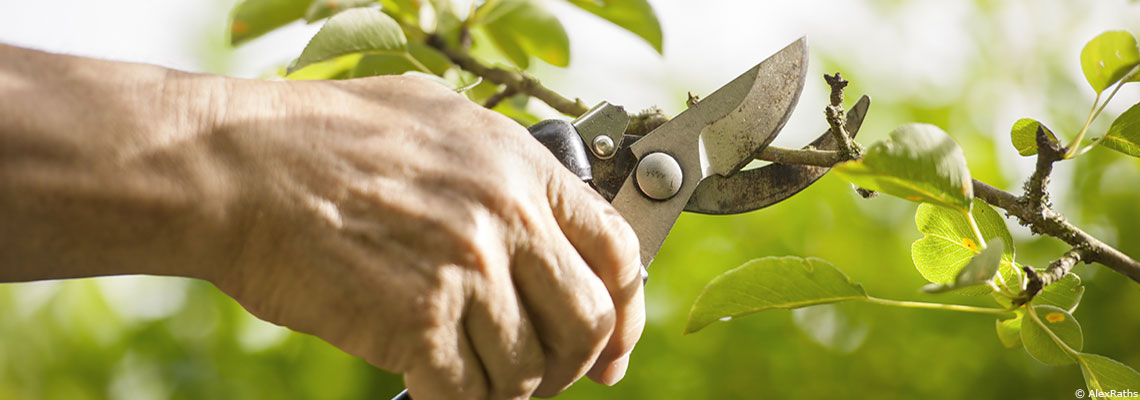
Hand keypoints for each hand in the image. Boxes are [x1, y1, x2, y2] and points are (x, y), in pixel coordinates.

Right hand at [208, 75, 645, 398]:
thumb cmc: (323, 137)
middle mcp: (506, 217)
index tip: (612, 346)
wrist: (238, 166)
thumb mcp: (437, 120)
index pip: (617, 251)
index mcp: (521, 167)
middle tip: (543, 377)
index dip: (625, 311)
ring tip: (474, 377)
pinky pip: (468, 394)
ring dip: (508, 389)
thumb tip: (543, 216)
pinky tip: (435, 389)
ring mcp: (465, 270)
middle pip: (587, 321)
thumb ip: (503, 166)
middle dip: (573, 364)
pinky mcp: (416, 322)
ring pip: (528, 370)